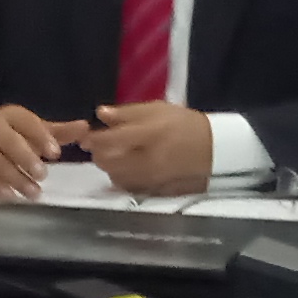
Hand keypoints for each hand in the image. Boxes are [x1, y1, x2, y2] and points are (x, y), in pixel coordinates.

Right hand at [0, 104, 64, 200]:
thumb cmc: (8, 136)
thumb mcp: (31, 130)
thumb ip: (58, 132)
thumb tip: (86, 128)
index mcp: (10, 117)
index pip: (25, 122)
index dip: (41, 136)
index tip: (56, 153)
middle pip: (9, 143)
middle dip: (27, 158)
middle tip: (43, 174)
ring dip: (17, 179)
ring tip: (34, 193)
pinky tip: (10, 195)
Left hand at [81, 102, 219, 195]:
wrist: (212, 148)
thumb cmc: (182, 124)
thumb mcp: (156, 109)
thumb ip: (126, 113)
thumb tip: (100, 114)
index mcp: (148, 134)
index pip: (110, 140)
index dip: (93, 139)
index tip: (86, 136)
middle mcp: (146, 159)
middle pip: (107, 161)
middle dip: (98, 152)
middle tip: (100, 144)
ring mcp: (149, 177)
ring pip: (113, 175)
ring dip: (108, 165)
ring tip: (115, 154)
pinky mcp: (152, 188)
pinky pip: (125, 185)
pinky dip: (119, 176)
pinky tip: (125, 167)